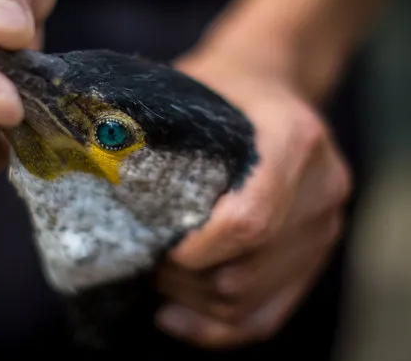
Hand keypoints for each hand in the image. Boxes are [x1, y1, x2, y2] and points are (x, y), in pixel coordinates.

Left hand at [154, 49, 351, 348]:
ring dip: (193, 301)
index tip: (155, 246)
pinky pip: (269, 313)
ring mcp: (325, 224)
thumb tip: (85, 164)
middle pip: (246, 271)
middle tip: (143, 259)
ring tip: (157, 277)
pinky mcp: (316, 250)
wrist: (273, 81)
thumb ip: (152, 121)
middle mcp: (323, 187)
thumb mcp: (189, 85)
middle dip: (182, 279)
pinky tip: (173, 315)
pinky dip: (218, 328)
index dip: (196, 249)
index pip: (249, 220)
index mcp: (294, 140)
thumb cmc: (222, 86)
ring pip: (251, 300)